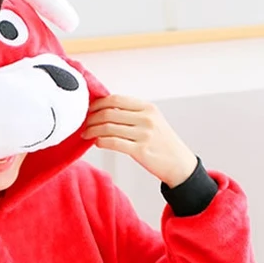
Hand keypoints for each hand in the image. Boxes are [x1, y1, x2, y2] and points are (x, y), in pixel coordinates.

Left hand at [82, 95, 197, 187]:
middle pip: (109, 113)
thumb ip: (132, 113)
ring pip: (108, 128)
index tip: (89, 109)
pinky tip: (96, 143)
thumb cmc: (161, 142)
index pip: (116, 99)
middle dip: (92, 118)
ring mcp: (143, 134)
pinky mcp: (140, 151)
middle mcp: (146, 118)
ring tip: (86, 135)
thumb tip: (106, 109)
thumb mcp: (152, 121)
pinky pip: (113, 143)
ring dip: (93, 131)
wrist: (178, 163)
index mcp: (147, 107)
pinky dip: (101, 142)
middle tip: (84, 123)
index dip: (98, 103)